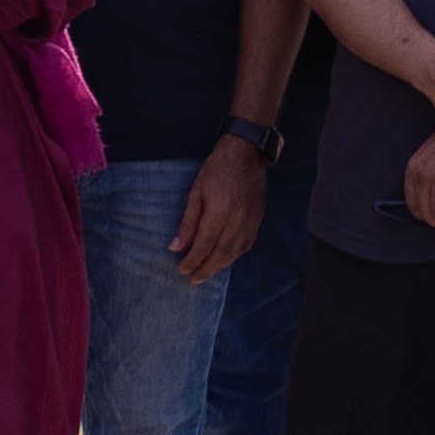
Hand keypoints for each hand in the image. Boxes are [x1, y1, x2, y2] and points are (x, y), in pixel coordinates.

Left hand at [171, 138, 265, 282]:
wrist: (245, 154)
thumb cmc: (216, 170)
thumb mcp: (196, 193)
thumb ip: (188, 222)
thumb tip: (175, 246)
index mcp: (221, 212)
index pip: (205, 245)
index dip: (194, 260)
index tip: (182, 269)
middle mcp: (239, 219)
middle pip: (222, 253)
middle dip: (207, 269)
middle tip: (194, 280)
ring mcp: (252, 220)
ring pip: (236, 251)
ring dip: (221, 266)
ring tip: (206, 274)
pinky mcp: (258, 218)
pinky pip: (247, 243)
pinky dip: (234, 255)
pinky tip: (225, 259)